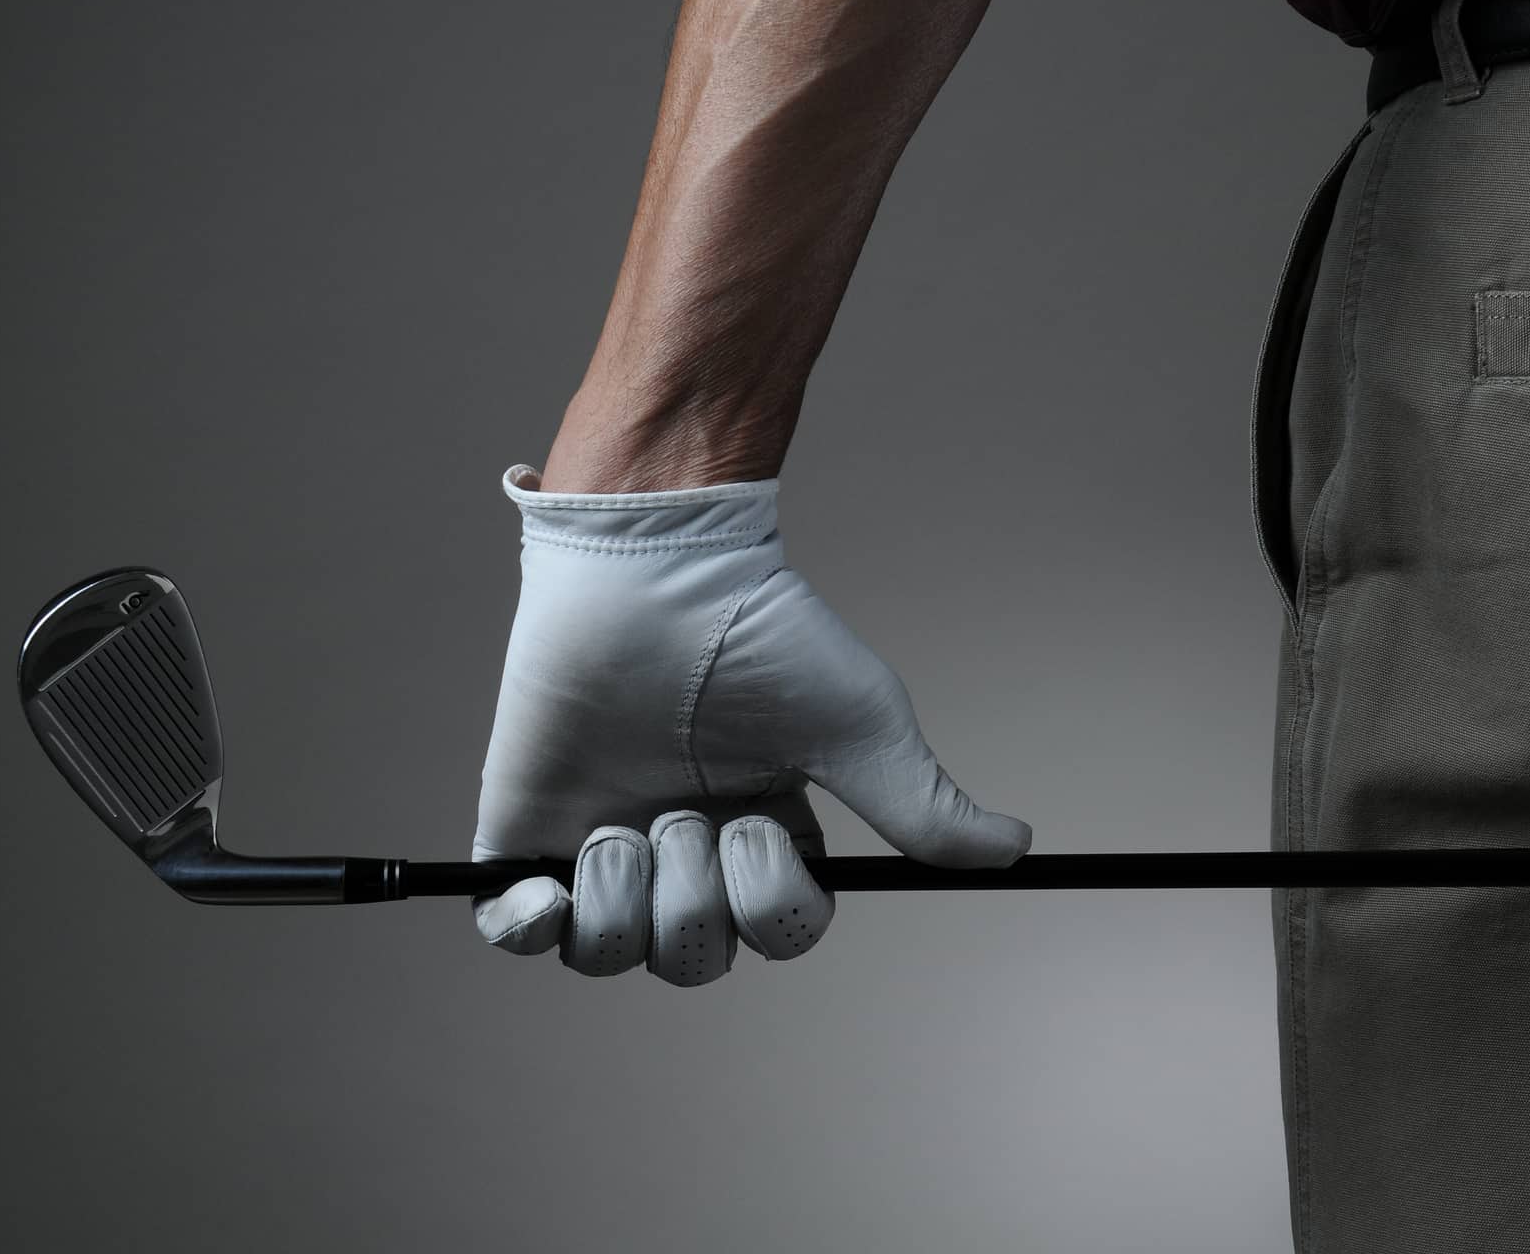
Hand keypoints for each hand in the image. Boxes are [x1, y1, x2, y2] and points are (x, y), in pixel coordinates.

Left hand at [471, 464, 1031, 982]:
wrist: (653, 570)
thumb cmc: (763, 637)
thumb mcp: (859, 728)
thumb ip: (925, 806)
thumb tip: (1017, 850)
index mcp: (761, 834)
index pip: (772, 933)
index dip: (771, 909)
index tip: (761, 828)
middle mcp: (683, 848)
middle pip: (693, 959)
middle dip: (697, 902)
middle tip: (693, 816)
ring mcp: (600, 842)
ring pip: (608, 956)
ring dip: (623, 902)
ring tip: (622, 825)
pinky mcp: (522, 828)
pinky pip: (512, 931)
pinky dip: (527, 928)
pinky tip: (548, 887)